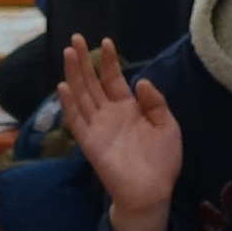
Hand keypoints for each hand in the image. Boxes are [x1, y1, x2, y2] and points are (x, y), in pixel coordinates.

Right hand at [53, 35, 179, 230]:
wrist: (152, 192)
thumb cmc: (162, 161)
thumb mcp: (168, 127)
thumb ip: (156, 103)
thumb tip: (141, 81)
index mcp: (128, 108)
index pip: (114, 79)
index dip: (109, 61)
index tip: (105, 42)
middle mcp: (109, 114)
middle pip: (92, 82)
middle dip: (84, 60)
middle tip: (76, 38)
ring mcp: (97, 127)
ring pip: (82, 95)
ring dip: (74, 75)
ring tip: (67, 53)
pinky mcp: (89, 142)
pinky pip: (76, 121)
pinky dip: (69, 104)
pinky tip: (63, 86)